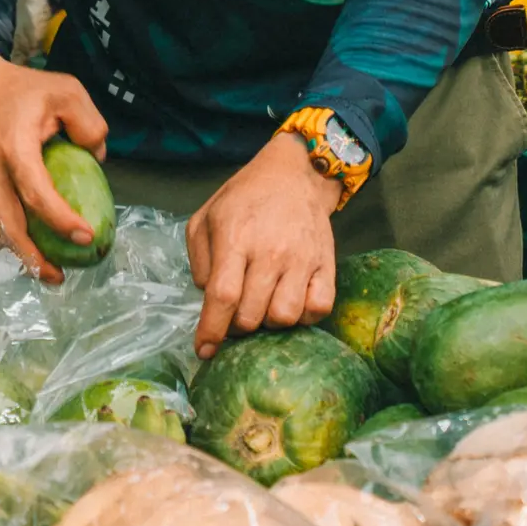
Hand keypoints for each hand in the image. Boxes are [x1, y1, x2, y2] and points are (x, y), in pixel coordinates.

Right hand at [0, 45, 107, 282]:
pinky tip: (17, 247)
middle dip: (32, 259)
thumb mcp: (66, 91)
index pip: (36, 194)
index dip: (61, 220)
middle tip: (59, 276)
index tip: (86, 235)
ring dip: (13, 256)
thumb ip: (89, 124)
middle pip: (7, 226)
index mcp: (14, 146)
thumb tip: (97, 159)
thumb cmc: (21, 89)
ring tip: (40, 270)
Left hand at [187, 135, 341, 360]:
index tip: (203, 351)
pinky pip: (319, 309)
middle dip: (235, 328)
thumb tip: (208, 298)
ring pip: (284, 318)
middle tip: (233, 316)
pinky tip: (289, 302)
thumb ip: (200, 261)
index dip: (211, 331)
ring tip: (261, 306)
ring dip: (268, 323)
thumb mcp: (206, 218)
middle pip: (251, 316)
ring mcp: (302, 259)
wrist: (294, 174)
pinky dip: (303, 317)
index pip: (223, 297)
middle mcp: (270, 252)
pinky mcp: (327, 264)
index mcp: (236, 238)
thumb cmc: (244, 198)